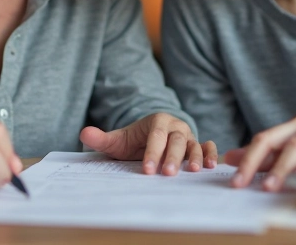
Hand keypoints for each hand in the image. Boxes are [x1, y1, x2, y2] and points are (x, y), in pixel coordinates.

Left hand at [79, 112, 218, 174]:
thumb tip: (83, 133)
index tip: (146, 170)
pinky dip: (211, 154)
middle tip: (167, 173)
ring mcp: (188, 136)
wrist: (150, 139)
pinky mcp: (198, 145)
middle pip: (176, 140)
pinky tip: (211, 166)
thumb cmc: (134, 141)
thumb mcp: (117, 140)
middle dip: (172, 157)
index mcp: (157, 121)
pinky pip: (208, 146)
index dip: (151, 152)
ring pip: (193, 144)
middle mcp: (176, 126)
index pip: (155, 136)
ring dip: (195, 157)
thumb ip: (101, 138)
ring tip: (193, 171)